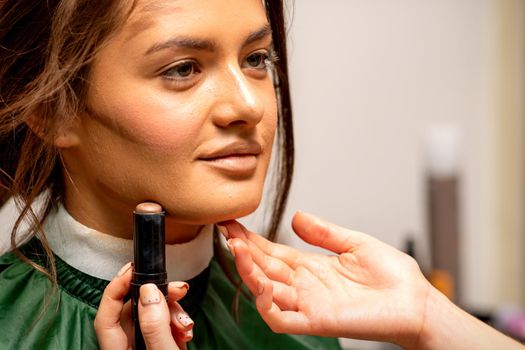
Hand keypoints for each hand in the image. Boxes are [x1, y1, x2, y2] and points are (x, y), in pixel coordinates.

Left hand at [94, 263, 193, 349]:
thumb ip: (155, 325)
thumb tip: (148, 291)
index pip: (106, 316)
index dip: (115, 289)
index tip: (132, 270)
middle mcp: (130, 347)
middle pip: (134, 311)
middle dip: (158, 296)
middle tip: (178, 290)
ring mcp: (146, 345)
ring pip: (153, 315)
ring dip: (173, 312)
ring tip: (185, 324)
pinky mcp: (160, 345)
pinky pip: (166, 325)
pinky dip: (178, 323)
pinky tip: (186, 332)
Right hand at [218, 212, 430, 348]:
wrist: (415, 300)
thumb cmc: (392, 275)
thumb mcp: (354, 242)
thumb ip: (324, 232)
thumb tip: (296, 216)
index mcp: (311, 266)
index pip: (271, 252)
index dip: (251, 239)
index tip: (232, 223)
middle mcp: (304, 285)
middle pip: (263, 269)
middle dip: (243, 252)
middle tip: (228, 232)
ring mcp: (308, 304)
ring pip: (265, 292)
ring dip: (248, 273)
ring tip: (238, 249)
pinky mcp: (317, 321)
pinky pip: (281, 318)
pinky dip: (266, 305)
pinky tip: (260, 285)